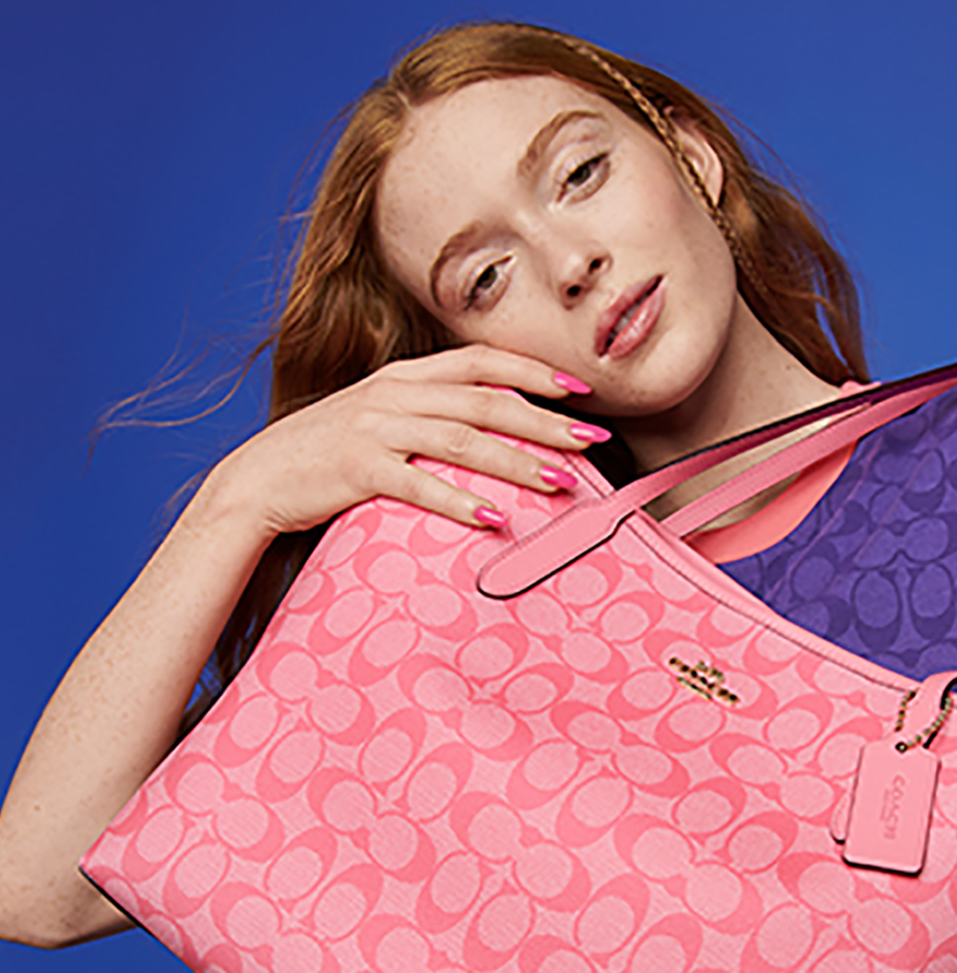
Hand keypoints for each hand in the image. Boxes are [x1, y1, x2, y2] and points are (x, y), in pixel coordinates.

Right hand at [207, 345, 607, 536]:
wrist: (258, 479)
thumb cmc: (329, 454)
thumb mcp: (381, 418)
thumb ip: (431, 414)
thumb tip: (496, 430)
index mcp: (405, 376)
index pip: (480, 361)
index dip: (533, 371)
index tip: (579, 390)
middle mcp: (394, 394)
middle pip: (485, 402)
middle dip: (544, 421)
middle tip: (591, 441)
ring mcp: (375, 430)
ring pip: (462, 442)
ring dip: (516, 463)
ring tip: (560, 483)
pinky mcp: (358, 470)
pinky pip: (419, 485)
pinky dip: (461, 502)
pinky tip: (495, 520)